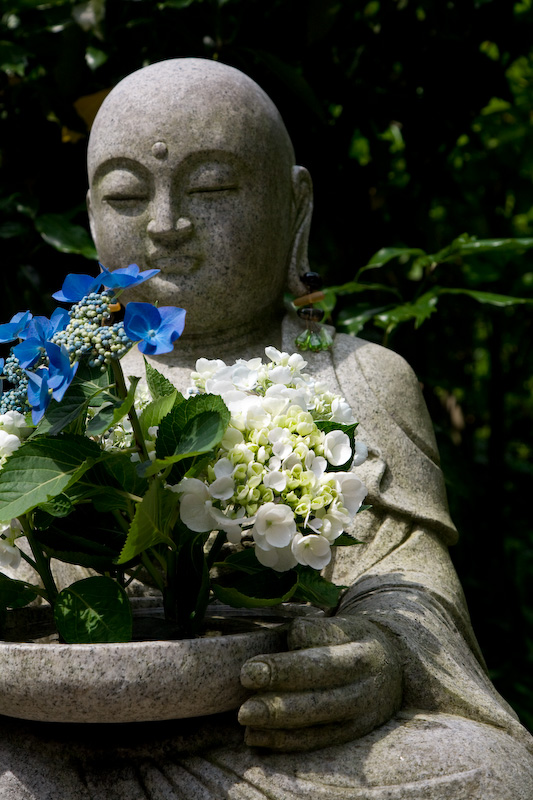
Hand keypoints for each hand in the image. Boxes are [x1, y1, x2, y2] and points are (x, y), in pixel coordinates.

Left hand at [238, 615, 401, 750]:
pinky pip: (316, 742)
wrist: (393, 668)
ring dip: (278, 720)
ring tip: (245, 715)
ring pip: (318, 721)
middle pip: (322, 693)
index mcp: (364, 651)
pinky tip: (255, 736)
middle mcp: (367, 685)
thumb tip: (292, 642)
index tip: (251, 666)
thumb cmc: (352, 641)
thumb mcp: (343, 625)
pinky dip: (284, 741)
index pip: (324, 659)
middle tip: (245, 685)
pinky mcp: (352, 735)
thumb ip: (316, 631)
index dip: (286, 666)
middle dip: (279, 694)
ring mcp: (362, 714)